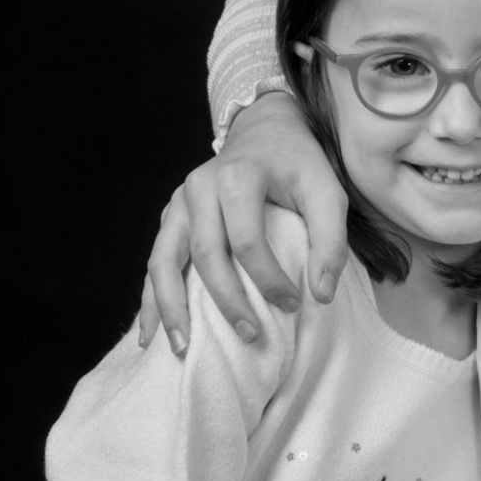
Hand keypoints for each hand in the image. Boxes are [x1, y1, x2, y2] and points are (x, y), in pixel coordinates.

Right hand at [137, 90, 349, 356]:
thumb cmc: (298, 165)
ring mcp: (178, 203)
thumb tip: (321, 295)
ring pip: (164, 260)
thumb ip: (331, 238)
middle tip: (250, 337)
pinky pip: (155, 261)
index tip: (293, 304)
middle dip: (226, 302)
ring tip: (179, 349)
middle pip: (206, 254)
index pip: (247, 240)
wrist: (264, 131)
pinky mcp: (170, 216)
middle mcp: (199, 188)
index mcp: (237, 177)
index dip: (269, 278)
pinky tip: (149, 333)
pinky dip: (150, 299)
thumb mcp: (326, 190)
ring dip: (170, 308)